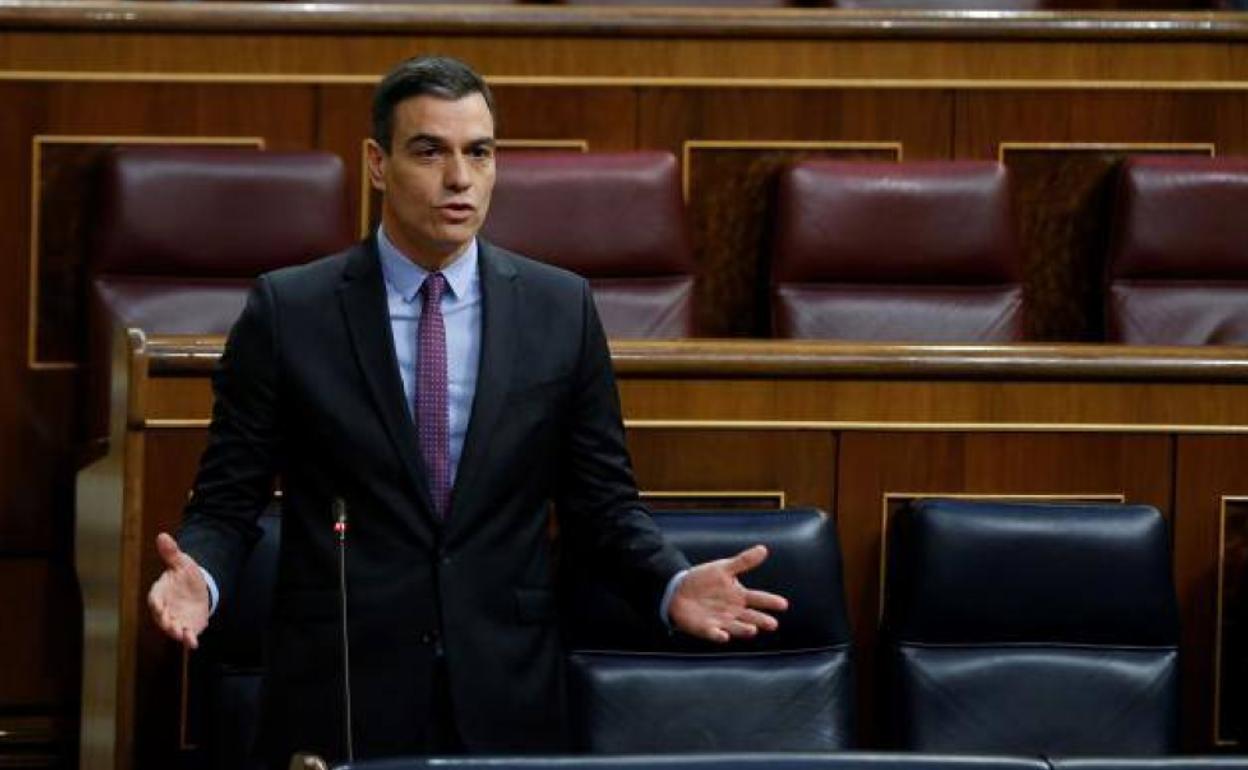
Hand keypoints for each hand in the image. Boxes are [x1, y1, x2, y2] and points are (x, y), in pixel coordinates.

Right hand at [147, 532, 209, 649]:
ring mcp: (175, 620)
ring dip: (176, 632)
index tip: (159, 606)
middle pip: (162, 617)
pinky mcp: (187, 627)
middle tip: (170, 624)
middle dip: (165, 621)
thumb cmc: (184, 576)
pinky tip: (194, 643)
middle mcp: (165, 610)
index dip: (156, 604)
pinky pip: (186, 635)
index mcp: (159, 594)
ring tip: (182, 634)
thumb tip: (163, 535)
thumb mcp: (181, 562)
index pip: (154, 599)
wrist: (198, 589)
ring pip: (173, 629)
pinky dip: (189, 640)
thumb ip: (171, 552)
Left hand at [668, 544, 788, 642]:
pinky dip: (718, 635)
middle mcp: (734, 611)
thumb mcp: (723, 568)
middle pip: (751, 617)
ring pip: (736, 627)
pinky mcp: (707, 629)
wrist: (679, 590)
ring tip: (753, 630)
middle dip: (761, 621)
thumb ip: (743, 561)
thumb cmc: (705, 580)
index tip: (783, 604)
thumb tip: (763, 549)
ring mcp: (721, 621)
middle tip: (772, 624)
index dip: (770, 601)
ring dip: (743, 629)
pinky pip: (714, 633)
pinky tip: (723, 635)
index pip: (759, 598)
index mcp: (740, 596)